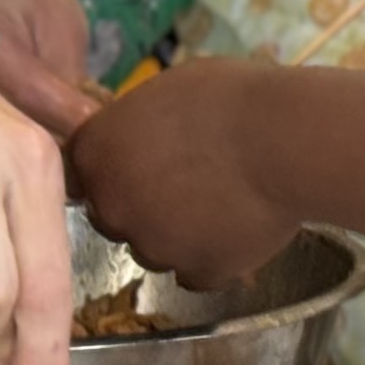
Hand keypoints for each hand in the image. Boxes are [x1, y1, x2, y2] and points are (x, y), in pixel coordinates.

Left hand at [66, 60, 297, 291]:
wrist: (284, 140)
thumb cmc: (226, 98)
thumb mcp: (164, 91)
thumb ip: (133, 126)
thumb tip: (136, 139)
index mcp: (96, 154)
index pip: (79, 174)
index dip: (110, 170)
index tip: (137, 163)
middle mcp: (113, 208)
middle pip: (113, 217)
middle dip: (140, 205)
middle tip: (184, 181)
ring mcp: (154, 248)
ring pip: (154, 249)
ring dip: (176, 234)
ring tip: (219, 201)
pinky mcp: (199, 273)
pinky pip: (197, 271)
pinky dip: (213, 256)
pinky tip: (238, 227)